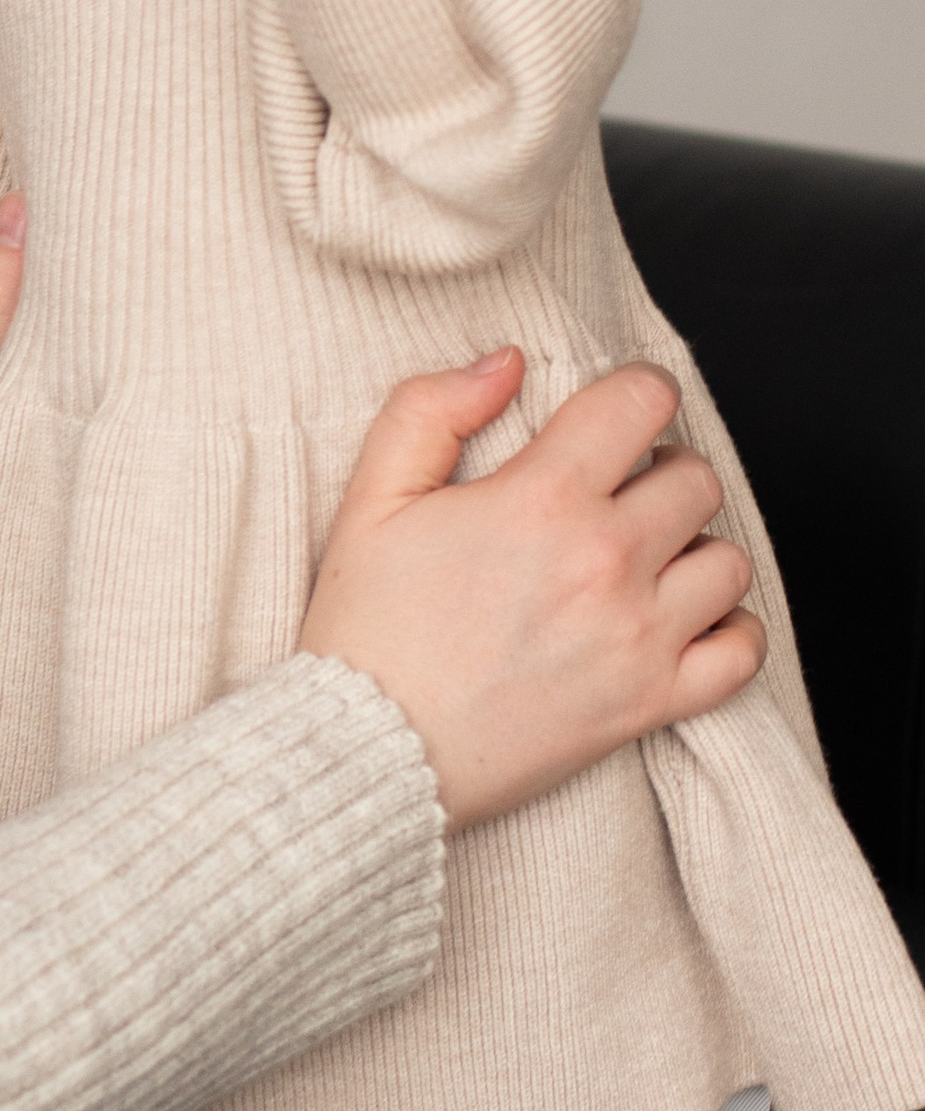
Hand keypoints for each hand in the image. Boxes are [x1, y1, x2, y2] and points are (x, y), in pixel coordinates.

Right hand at [299, 351, 763, 829]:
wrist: (371, 749)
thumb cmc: (368, 628)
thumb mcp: (370, 498)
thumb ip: (431, 409)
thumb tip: (505, 362)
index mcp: (541, 500)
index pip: (641, 404)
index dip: (636, 392)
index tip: (618, 411)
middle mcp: (605, 562)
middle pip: (695, 479)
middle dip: (659, 471)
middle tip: (614, 494)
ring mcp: (638, 636)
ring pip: (728, 560)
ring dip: (693, 548)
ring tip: (644, 559)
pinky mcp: (651, 702)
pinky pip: (742, 652)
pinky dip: (728, 630)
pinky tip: (680, 619)